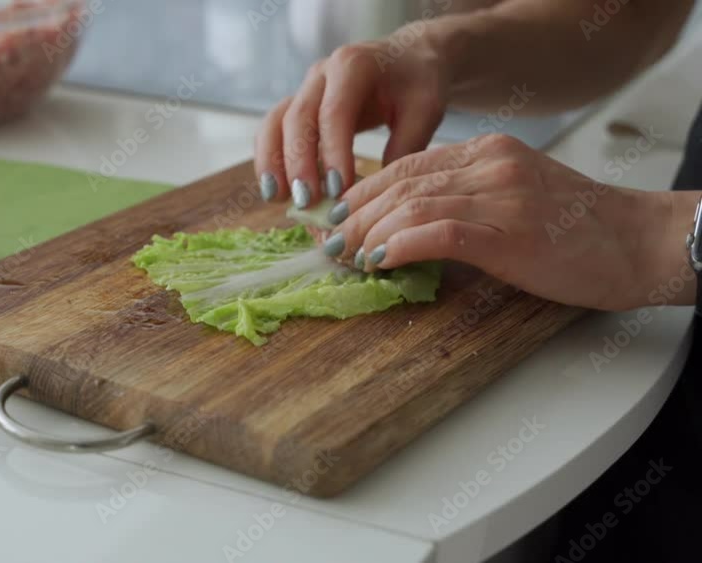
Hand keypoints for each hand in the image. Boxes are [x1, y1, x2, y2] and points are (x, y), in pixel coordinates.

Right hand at [254, 26, 450, 208]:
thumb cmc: (418, 83)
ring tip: (278, 199)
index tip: (338, 190)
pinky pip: (273, 130)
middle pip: (298, 118)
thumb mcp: (424, 110)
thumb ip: (405, 148)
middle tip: (307, 201)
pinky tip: (276, 191)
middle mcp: (321, 74)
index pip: (334, 112)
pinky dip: (270, 159)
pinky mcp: (297, 105)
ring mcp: (305, 89)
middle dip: (298, 163)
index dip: (332, 152)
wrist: (407, 57)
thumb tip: (377, 195)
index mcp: (354, 65)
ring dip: (272, 162)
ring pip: (275, 123)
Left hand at [322, 133, 681, 310]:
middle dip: (356, 215)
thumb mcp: (516, 199)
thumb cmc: (578, 231)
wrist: (640, 243)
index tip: (339, 218)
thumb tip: (408, 232)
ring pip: (411, 205)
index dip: (364, 192)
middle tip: (330, 243)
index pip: (407, 166)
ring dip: (369, 234)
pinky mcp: (508, 231)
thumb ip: (466, 203)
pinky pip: (437, 232)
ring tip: (347, 257)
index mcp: (488, 152)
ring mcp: (500, 195)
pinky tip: (378, 261)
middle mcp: (489, 164)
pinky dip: (399, 246)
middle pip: (400, 183)